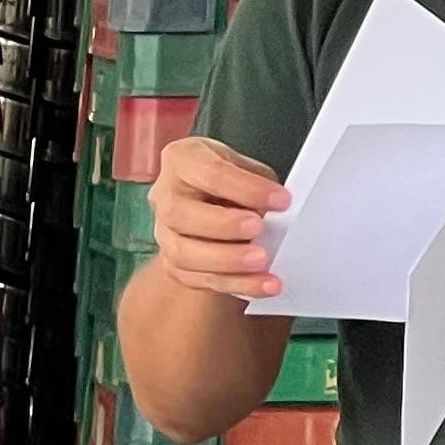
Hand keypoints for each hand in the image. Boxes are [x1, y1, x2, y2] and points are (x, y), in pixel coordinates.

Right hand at [151, 136, 288, 302]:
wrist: (212, 203)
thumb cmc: (229, 179)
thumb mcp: (245, 167)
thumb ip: (258, 184)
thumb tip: (277, 210)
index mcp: (182, 159)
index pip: (209, 173)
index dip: (246, 188)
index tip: (281, 199)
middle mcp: (165, 196)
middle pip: (180, 214)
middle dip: (223, 225)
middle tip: (259, 228)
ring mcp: (164, 232)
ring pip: (182, 253)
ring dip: (227, 261)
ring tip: (263, 263)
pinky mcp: (173, 263)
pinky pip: (198, 279)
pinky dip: (235, 284)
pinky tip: (262, 284)